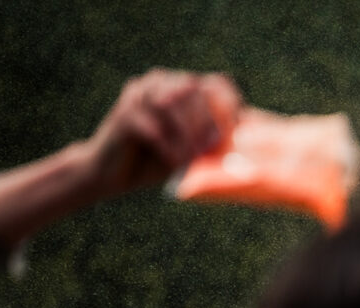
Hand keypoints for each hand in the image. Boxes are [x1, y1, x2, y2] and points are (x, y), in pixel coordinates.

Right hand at [84, 69, 242, 199]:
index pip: (218, 84)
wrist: (113, 174)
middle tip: (208, 154)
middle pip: (194, 91)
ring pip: (172, 104)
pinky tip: (174, 163)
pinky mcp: (124, 113)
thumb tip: (246, 136)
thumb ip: (216, 139)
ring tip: (192, 160)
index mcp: (183, 86)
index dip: (230, 108)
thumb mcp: (195, 151)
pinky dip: (168, 147)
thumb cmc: (160, 162)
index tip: (232, 137)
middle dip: (206, 125)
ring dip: (187, 136)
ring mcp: (140, 93)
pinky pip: (153, 127)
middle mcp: (162, 82)